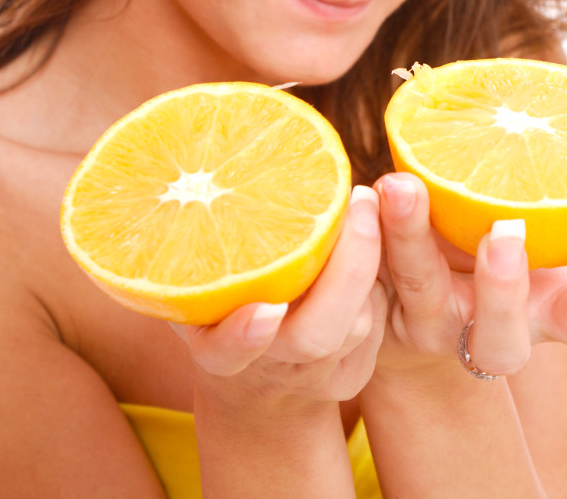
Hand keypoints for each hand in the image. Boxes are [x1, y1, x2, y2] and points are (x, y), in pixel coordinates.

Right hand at [171, 185, 387, 402]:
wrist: (257, 384)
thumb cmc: (219, 307)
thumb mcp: (194, 289)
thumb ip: (193, 251)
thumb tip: (187, 182)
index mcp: (218, 353)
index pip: (226, 352)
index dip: (244, 334)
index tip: (268, 308)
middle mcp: (268, 372)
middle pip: (315, 337)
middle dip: (347, 268)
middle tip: (360, 199)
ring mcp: (315, 381)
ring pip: (356, 326)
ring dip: (370, 261)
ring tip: (365, 204)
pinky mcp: (354, 377)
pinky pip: (379, 325)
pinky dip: (380, 278)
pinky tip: (372, 236)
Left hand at [374, 172, 566, 376]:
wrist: (421, 289)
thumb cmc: (495, 229)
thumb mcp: (534, 213)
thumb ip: (548, 177)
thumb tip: (556, 93)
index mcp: (550, 313)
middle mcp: (493, 330)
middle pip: (504, 344)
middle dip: (501, 290)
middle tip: (504, 232)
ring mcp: (432, 323)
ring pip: (421, 297)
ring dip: (410, 238)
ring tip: (402, 186)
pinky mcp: (379, 305)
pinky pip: (365, 278)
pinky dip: (364, 229)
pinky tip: (362, 191)